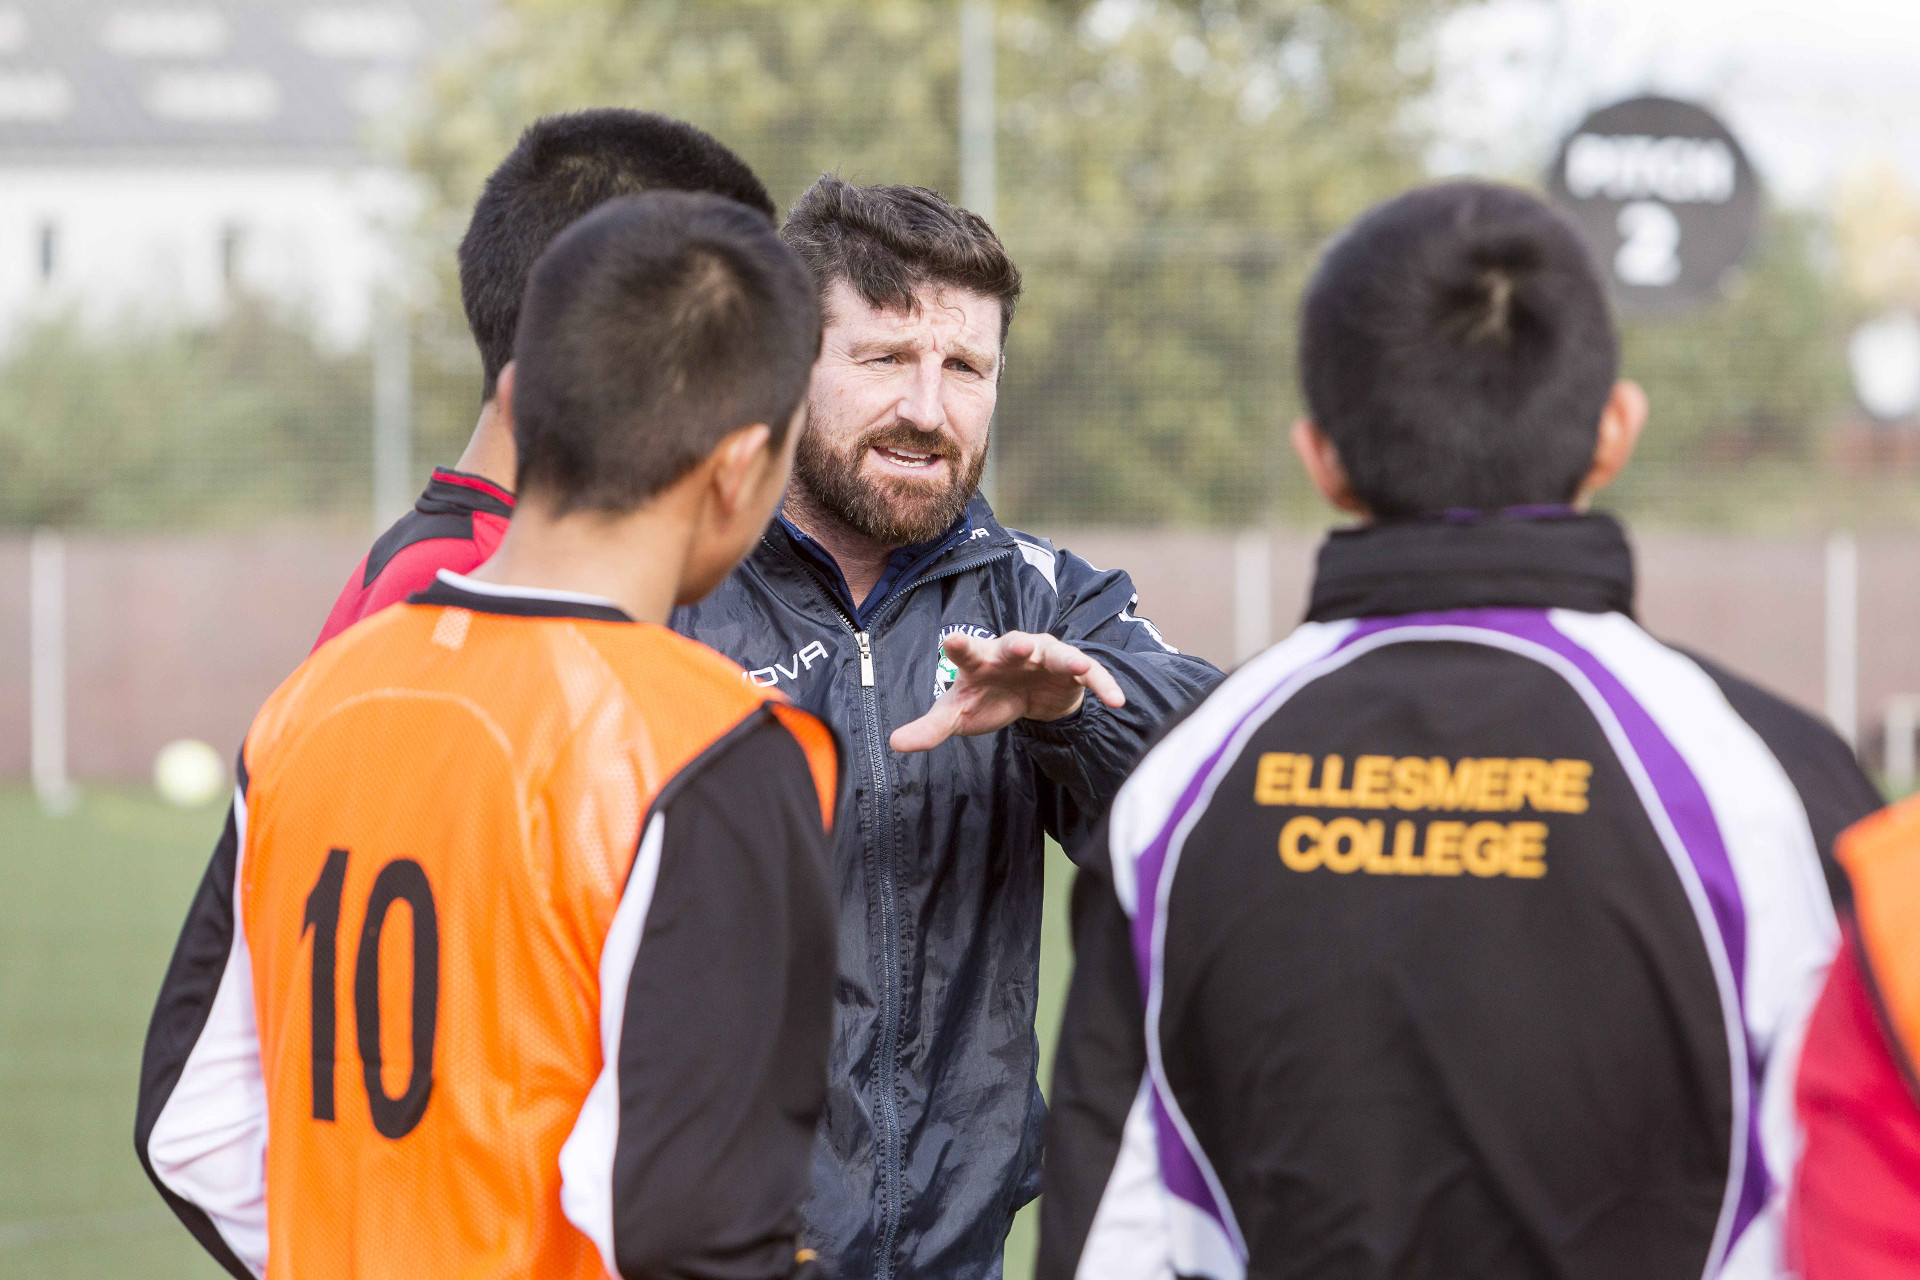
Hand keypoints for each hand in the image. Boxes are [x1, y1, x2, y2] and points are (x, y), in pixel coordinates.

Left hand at [889, 631, 1125, 752]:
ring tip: (1079, 665)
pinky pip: (1091, 675)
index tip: (950, 640)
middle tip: (1019, 645)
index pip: (967, 651)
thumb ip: (930, 728)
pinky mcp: (1072, 671)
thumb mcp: (958, 714)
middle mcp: (1014, 651)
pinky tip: (1117, 701)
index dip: (960, 646)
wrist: (1028, 696)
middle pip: (1015, 645)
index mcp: (982, 660)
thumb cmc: (988, 698)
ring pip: (1058, 654)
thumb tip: (894, 744)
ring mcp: (1046, 657)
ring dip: (1067, 658)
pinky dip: (1103, 685)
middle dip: (1018, 645)